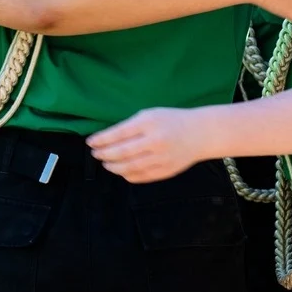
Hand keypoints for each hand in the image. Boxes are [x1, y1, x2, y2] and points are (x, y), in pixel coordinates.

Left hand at [87, 108, 212, 183]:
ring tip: (105, 163)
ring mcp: (160, 158)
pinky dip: (127, 175)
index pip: (118, 134)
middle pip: (121, 152)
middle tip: (95, 154)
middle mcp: (154, 141)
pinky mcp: (165, 171)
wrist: (200, 134)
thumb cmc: (172, 121)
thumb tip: (107, 139)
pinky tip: (121, 171)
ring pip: (129, 167)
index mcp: (149, 123)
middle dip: (104, 154)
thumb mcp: (151, 114)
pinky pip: (140, 177)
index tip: (91, 142)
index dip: (101, 140)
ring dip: (113, 167)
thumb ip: (131, 126)